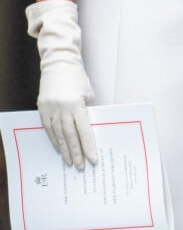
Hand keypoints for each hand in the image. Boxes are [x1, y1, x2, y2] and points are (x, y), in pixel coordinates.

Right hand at [26, 0, 97, 170]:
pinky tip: (59, 148)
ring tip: (70, 162)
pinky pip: (48, 129)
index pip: (84, 130)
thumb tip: (90, 132)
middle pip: (70, 136)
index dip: (88, 146)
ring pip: (57, 135)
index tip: (93, 159)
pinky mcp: (42, 108)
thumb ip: (88, 112)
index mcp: (76, 104)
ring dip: (64, 150)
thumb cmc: (78, 78)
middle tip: (81, 167)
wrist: (59, 62)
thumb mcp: (89, 94)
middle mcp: (62, 108)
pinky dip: (54, 140)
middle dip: (76, 153)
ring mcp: (50, 108)